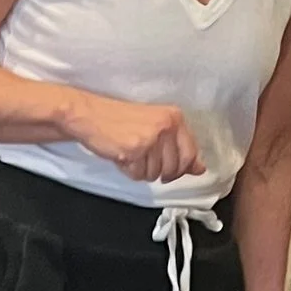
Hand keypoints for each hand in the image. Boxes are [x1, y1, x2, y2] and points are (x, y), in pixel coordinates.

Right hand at [68, 93, 203, 183]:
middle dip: (158, 171)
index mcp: (173, 117)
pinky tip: (121, 156)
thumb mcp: (154, 128)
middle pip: (173, 168)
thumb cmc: (119, 121)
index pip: (191, 154)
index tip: (170, 170)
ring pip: (155, 174)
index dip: (181, 168)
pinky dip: (129, 170)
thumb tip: (200, 169)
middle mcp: (166, 125)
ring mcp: (151, 137)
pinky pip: (139, 175)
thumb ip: (179, 147)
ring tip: (130, 153)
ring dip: (141, 170)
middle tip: (143, 159)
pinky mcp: (136, 149)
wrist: (90, 115)